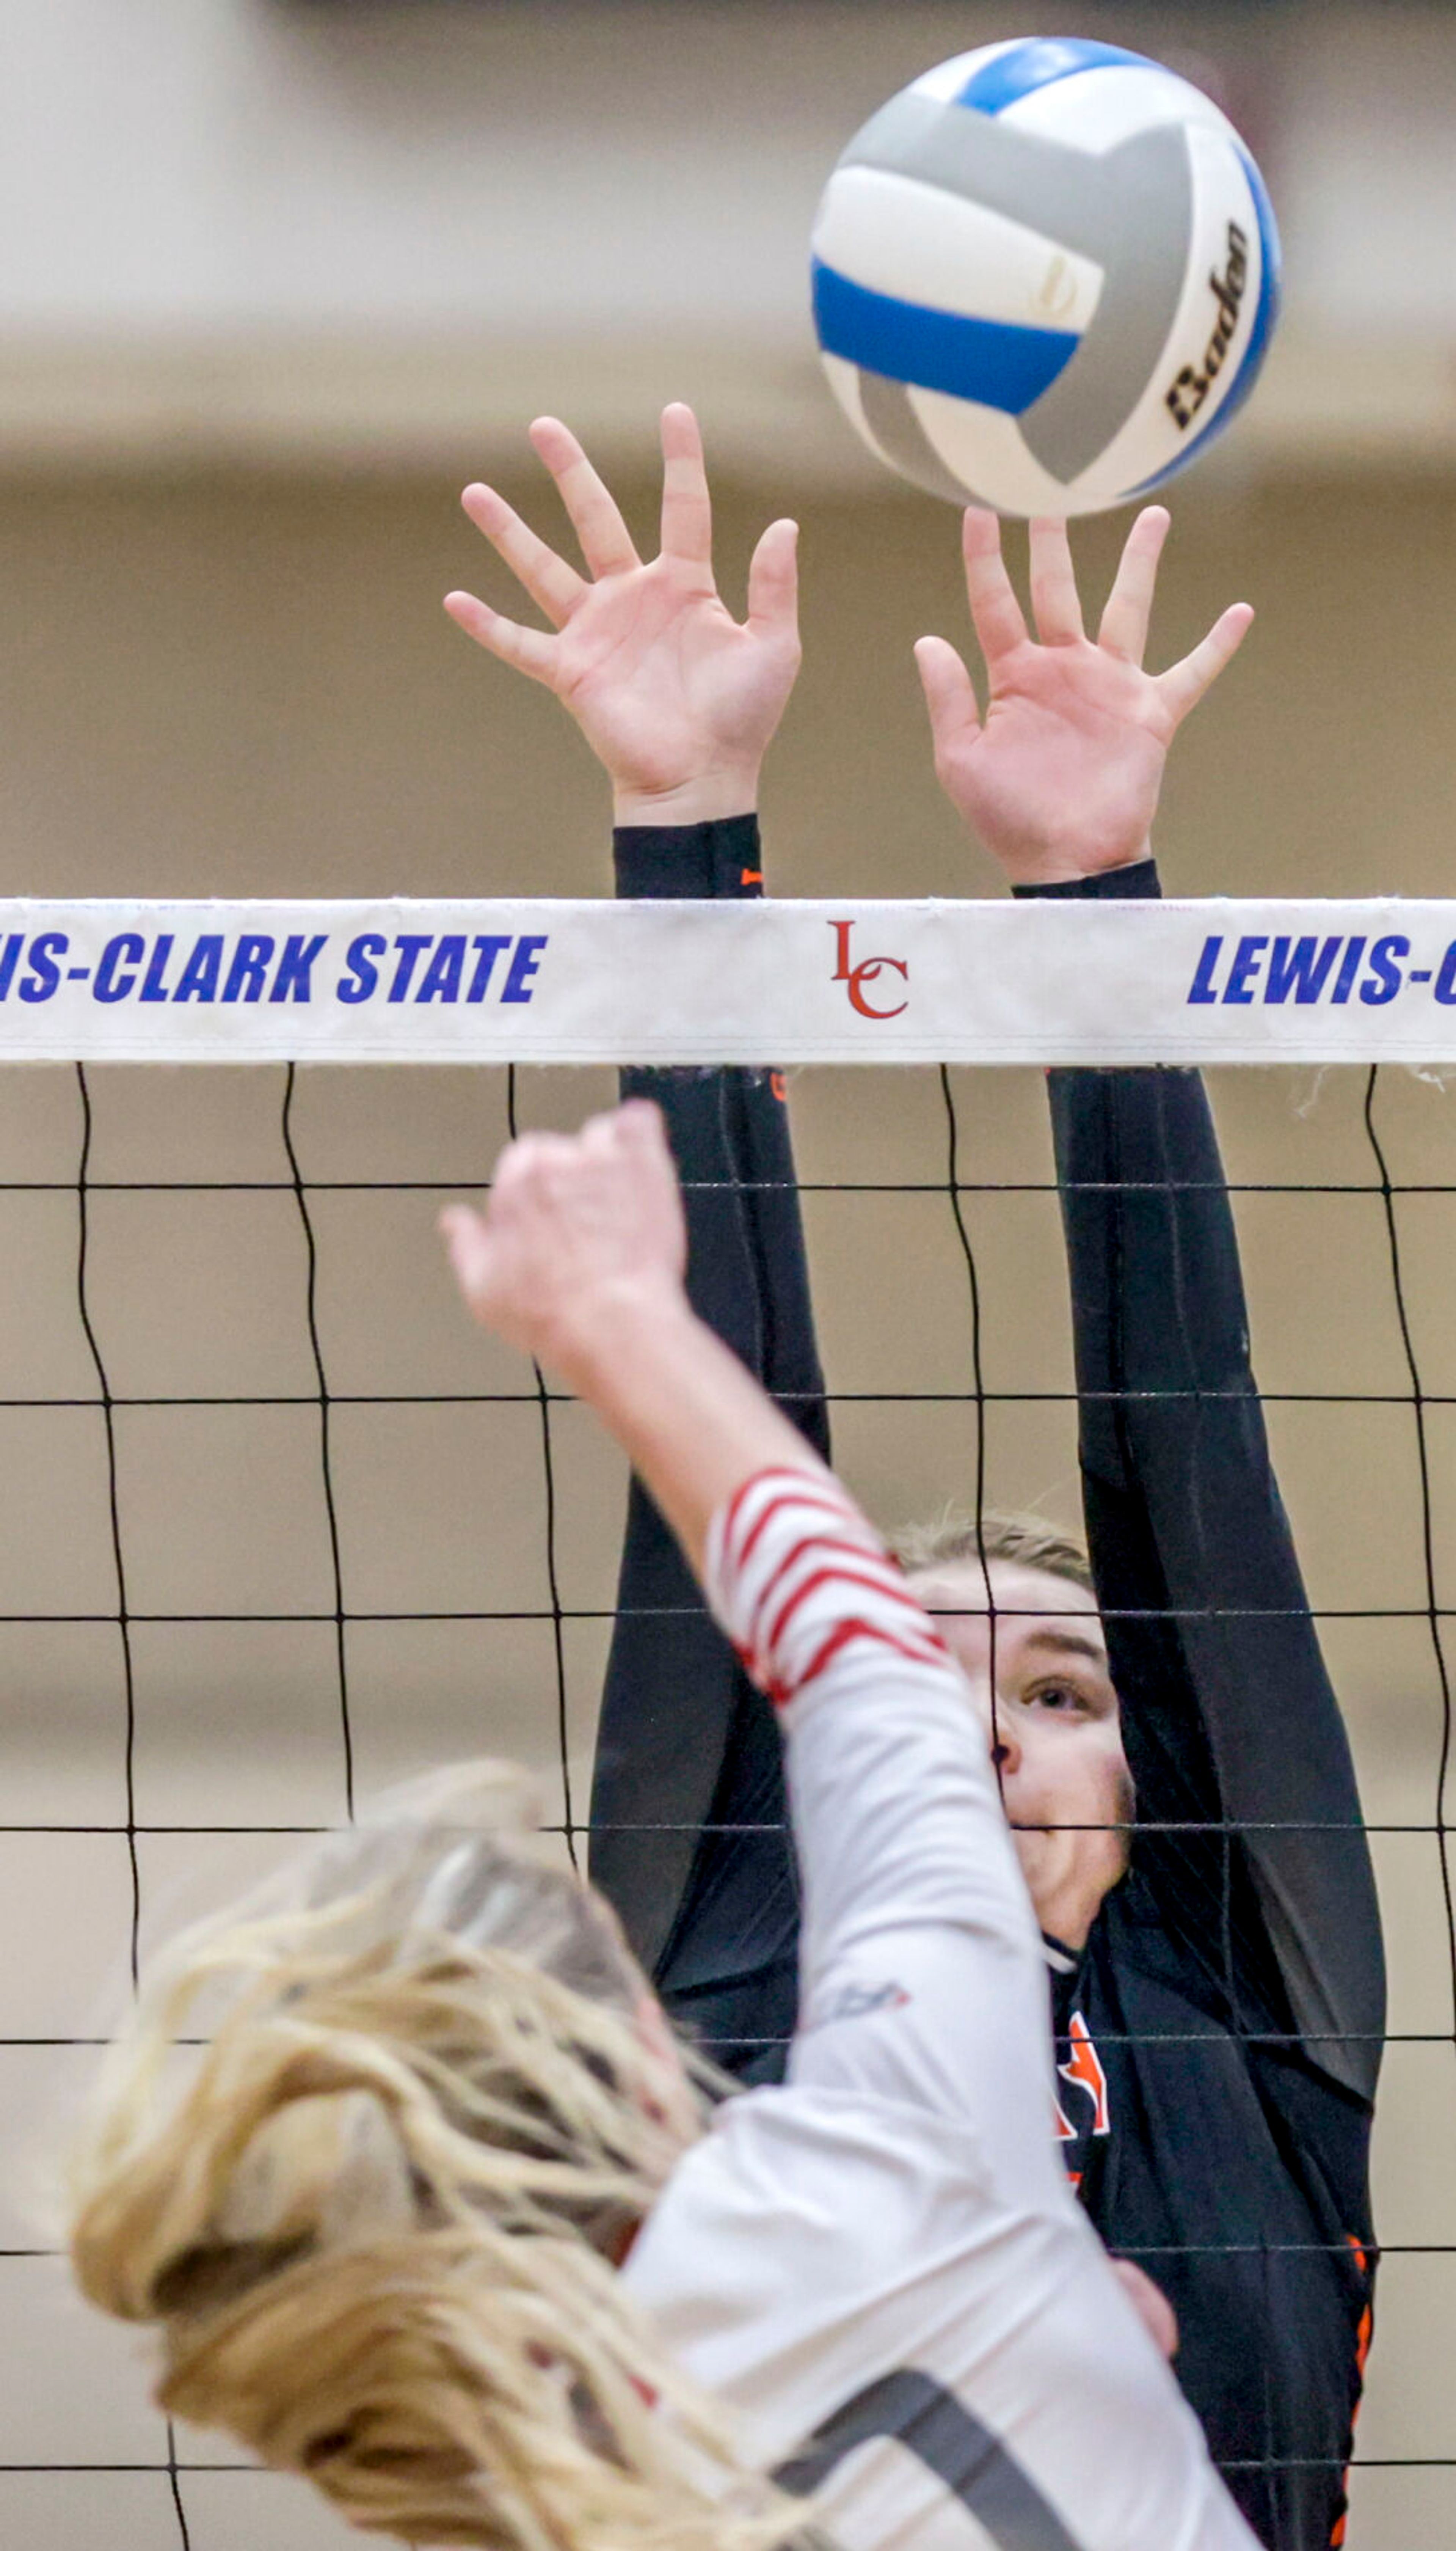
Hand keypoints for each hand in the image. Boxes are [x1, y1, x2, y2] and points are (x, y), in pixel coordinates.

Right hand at [440, 1101, 687, 1380]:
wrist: (612, 1323)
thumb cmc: (551, 1312)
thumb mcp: (484, 1289)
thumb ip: (466, 1245)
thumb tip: (453, 1221)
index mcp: (514, 1184)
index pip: (518, 1164)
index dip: (532, 1191)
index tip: (543, 1217)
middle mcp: (555, 1162)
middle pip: (559, 1149)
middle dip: (567, 1177)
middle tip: (582, 1218)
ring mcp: (602, 1159)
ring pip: (601, 1134)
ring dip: (605, 1155)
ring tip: (614, 1193)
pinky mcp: (645, 1164)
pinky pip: (641, 1121)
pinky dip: (639, 1131)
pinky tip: (639, 1156)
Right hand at [444, 404, 800, 825]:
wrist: (703, 779)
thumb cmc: (742, 719)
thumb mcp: (774, 646)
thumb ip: (775, 585)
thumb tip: (785, 524)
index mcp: (685, 587)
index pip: (683, 509)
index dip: (681, 460)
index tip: (674, 410)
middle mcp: (633, 599)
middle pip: (595, 520)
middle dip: (570, 472)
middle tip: (543, 425)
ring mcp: (597, 633)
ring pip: (544, 568)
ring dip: (509, 532)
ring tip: (474, 491)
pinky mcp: (572, 671)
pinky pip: (521, 643)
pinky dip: (488, 626)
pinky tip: (454, 600)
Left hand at [914, 509, 1252, 886]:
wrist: (1064, 862)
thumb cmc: (1009, 818)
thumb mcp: (962, 760)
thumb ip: (949, 698)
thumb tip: (927, 639)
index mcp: (1015, 676)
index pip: (995, 602)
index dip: (985, 557)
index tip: (978, 507)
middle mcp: (1063, 669)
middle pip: (1058, 588)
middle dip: (1055, 542)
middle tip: (1052, 491)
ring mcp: (1109, 687)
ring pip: (1126, 608)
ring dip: (1139, 563)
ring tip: (1153, 515)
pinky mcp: (1150, 713)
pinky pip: (1191, 672)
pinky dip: (1217, 645)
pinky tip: (1241, 611)